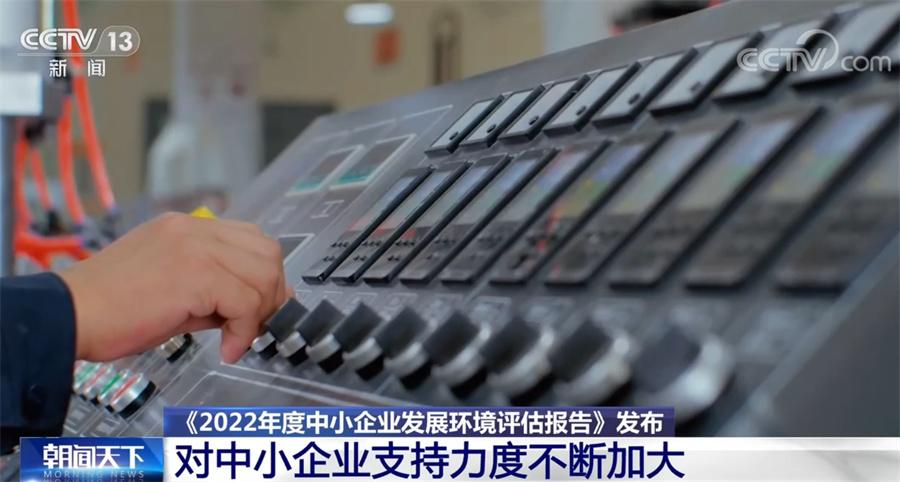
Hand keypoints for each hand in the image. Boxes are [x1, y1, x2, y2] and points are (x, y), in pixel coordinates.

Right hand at [59, 212, 290, 362]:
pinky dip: (244, 331)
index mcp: (187, 227)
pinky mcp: (195, 274)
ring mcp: (195, 247)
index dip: (264, 276)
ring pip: (263, 274)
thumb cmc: (110, 308)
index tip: (259, 308)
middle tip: (254, 325)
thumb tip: (255, 306)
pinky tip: (227, 349)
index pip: (252, 239)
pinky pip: (245, 301)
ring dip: (259, 313)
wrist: (67, 315)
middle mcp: (195, 229)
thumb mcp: (173, 288)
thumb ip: (214, 288)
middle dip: (271, 293)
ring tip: (236, 338)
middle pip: (267, 252)